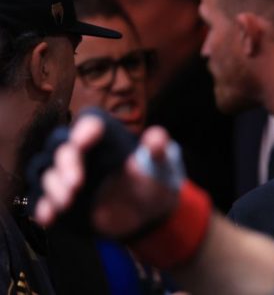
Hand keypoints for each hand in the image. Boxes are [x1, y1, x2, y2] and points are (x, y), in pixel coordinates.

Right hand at [34, 114, 178, 238]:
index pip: (90, 124)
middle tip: (77, 183)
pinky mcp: (64, 200)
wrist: (150, 213)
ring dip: (53, 186)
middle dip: (65, 163)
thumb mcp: (162, 166)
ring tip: (67, 202)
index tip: (82, 141)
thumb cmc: (155, 180)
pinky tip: (47, 218)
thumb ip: (158, 151)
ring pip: (49, 173)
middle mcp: (85, 155)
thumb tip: (156, 137)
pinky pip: (44, 200)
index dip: (84, 130)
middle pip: (63, 148)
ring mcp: (71, 178)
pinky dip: (43, 208)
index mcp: (108, 139)